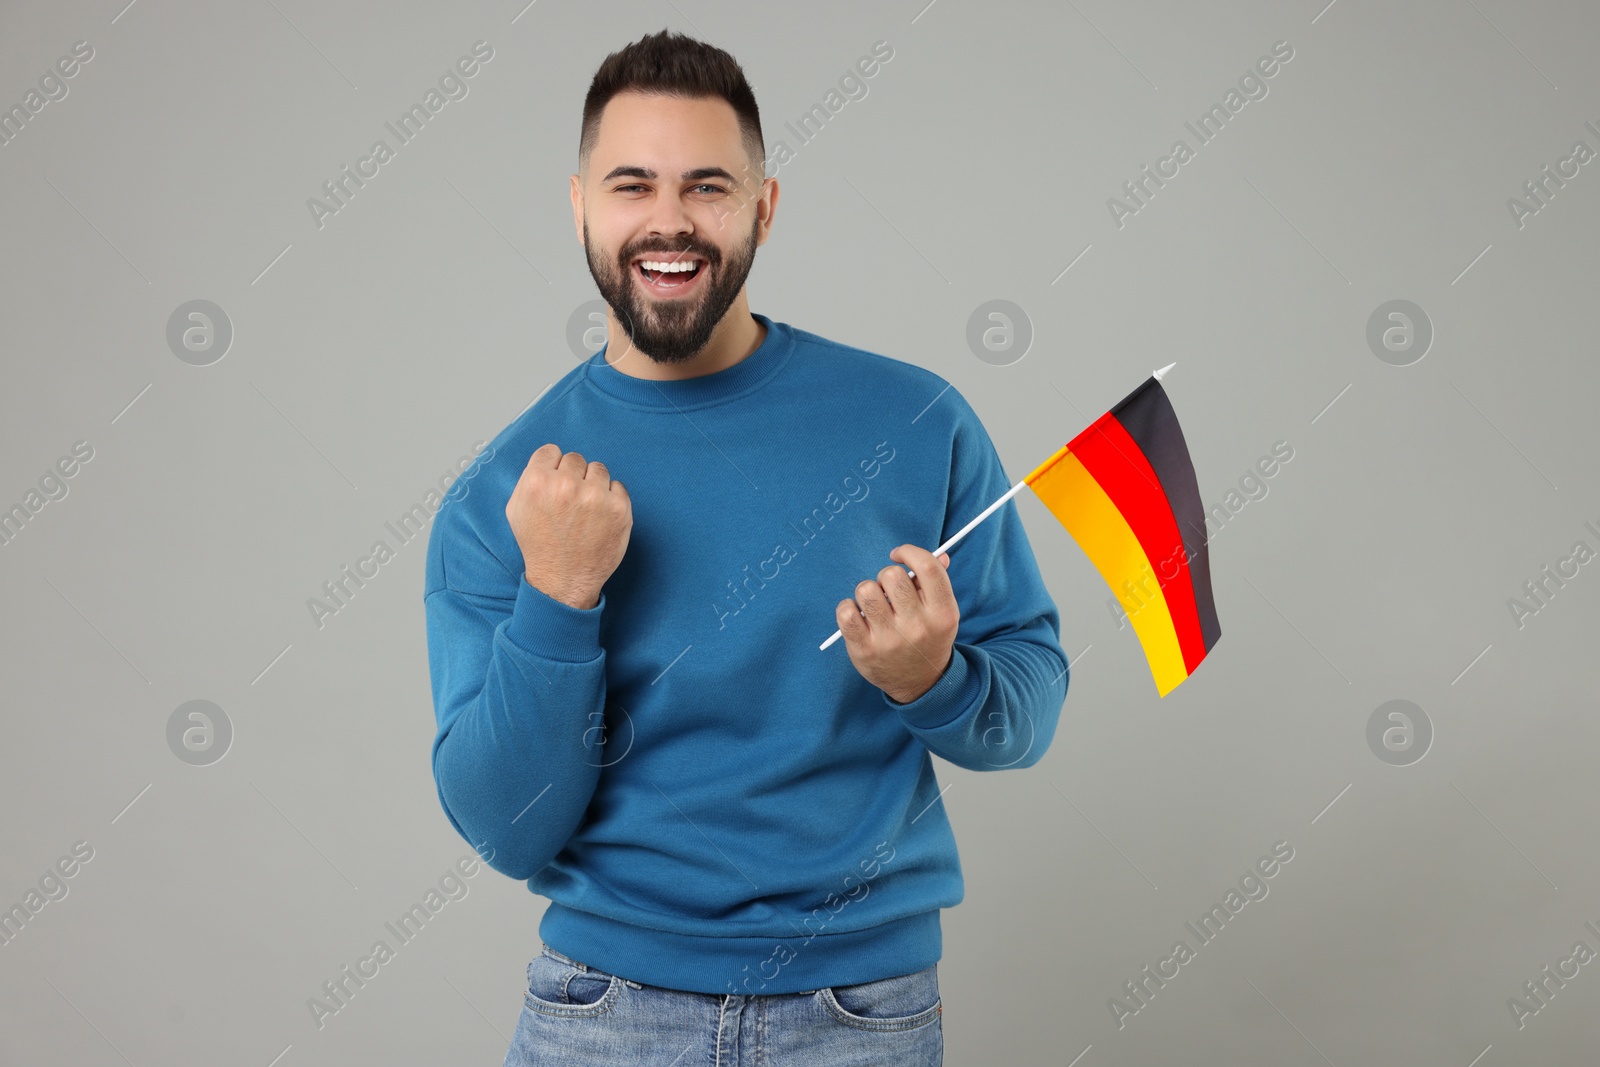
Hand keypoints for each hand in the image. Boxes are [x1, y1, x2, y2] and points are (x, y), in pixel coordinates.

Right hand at [505, 443, 631, 609]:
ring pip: (598, 469)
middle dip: (573, 477)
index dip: (552, 467)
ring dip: (593, 485)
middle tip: (570, 501)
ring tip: (585, 510)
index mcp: (537, 481)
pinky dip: (610, 499)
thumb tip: (547, 460)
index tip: (555, 483)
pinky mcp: (619, 508)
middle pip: (575, 459)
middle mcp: (567, 485)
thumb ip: (529, 479)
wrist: (563, 580)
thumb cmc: (539, 546)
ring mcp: (595, 496)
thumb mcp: (516, 510)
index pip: (551, 451)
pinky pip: (617, 486)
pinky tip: (599, 518)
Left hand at [836, 544, 959, 703]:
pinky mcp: (864, 651)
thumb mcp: (942, 613)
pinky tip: (857, 614)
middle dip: (886, 576)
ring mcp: (890, 640)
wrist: (921, 683)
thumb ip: (938, 582)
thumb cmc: (928, 637)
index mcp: (942, 613)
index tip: (898, 555)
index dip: (909, 552)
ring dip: (867, 591)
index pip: (928, 567)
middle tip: (888, 590)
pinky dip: (847, 607)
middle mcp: (918, 626)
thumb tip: (941, 555)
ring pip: (866, 590)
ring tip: (873, 604)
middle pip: (892, 575)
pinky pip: (846, 612)